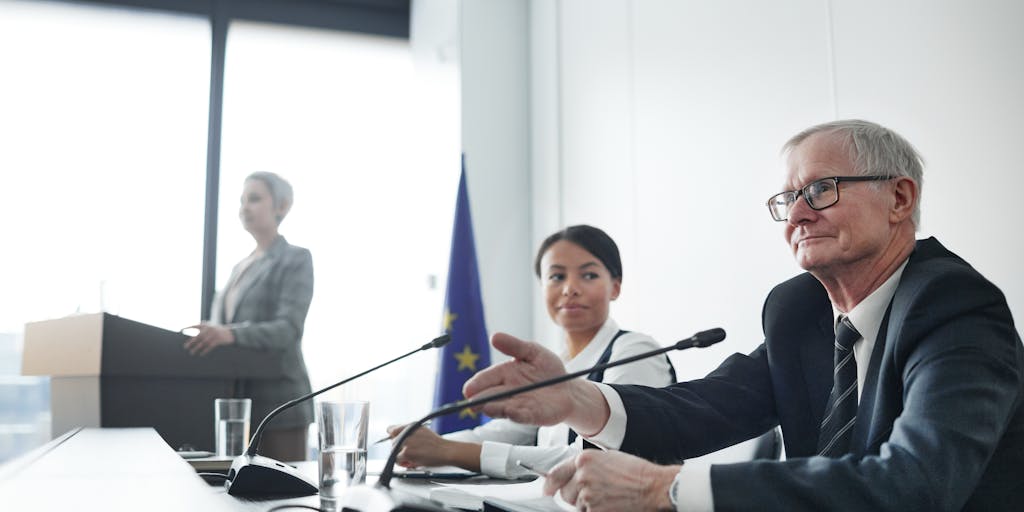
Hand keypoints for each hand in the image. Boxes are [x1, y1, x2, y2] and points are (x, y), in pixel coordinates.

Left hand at [183, 323, 234, 355]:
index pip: (195, 326)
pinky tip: (201, 354)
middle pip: (198, 336)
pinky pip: (209, 346)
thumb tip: (192, 338)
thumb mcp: (211, 327)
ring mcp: (214, 335)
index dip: (188, 327)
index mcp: (207, 325)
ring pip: (203, 343)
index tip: (181, 330)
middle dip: (191, 342)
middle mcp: (209, 329)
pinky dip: (205, 350)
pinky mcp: (218, 340)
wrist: (231, 333)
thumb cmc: (218, 331)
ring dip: (196, 348)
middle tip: (185, 347)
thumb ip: (203, 329)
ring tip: (191, 352)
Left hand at [386, 424, 481, 470]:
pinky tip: (411, 463)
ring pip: (393, 451)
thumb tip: (397, 438)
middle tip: (408, 454)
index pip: (391, 429)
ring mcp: (406, 441)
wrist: (446, 451)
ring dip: (400, 456)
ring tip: (411, 459)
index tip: (396, 443)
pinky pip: (397, 459)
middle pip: (392, 442)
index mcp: (411, 425)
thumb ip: (410, 433)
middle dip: (398, 449)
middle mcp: (407, 431)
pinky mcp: (406, 452)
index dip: (393, 437)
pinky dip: (402, 463)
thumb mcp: (423, 432)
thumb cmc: (437, 444)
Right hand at [463, 333, 607, 432]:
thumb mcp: (533, 351)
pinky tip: (510, 412)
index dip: (476, 384)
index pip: (486, 379)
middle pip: (490, 396)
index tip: (468, 389)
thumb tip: (494, 336)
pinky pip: (521, 417)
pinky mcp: (531, 416)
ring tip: (486, 408)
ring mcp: (518, 405)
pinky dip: (515, 415)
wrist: (569, 388)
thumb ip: (514, 345)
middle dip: (480, 400)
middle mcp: (508, 391)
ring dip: (494, 409)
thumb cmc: (549, 370)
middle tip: (472, 402)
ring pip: (502, 408)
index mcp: (505, 374)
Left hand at [543, 450, 679, 511]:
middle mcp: (583, 476)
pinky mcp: (595, 511)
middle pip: (565, 493)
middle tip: (592, 493)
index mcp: (583, 460)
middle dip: (574, 496)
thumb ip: (585, 465)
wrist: (652, 486)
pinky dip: (595, 511)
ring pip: (576, 506)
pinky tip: (609, 504)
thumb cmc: (634, 472)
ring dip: (586, 505)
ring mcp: (588, 495)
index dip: (550, 484)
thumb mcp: (606, 458)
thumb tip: (571, 475)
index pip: (556, 474)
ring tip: (606, 497)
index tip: (547, 489)